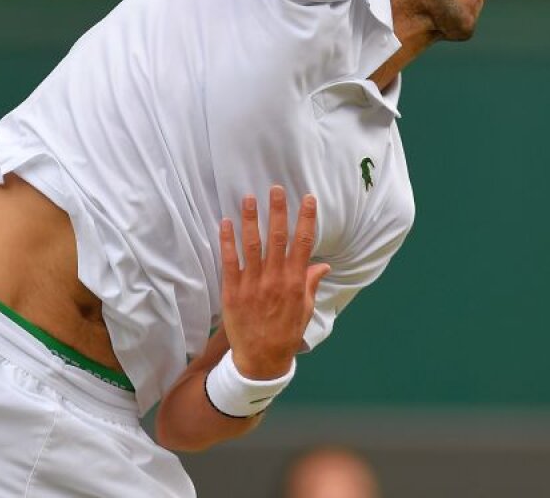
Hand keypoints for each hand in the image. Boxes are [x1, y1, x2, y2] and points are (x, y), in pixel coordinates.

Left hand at [219, 186, 329, 379]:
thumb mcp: (305, 309)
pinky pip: (230, 262)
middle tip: (276, 189)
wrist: (261, 360)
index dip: (306, 219)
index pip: (303, 244)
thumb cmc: (286, 333)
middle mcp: (275, 280)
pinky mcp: (232, 292)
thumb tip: (323, 264)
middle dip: (278, 211)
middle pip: (278, 239)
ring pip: (252, 246)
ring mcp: (253, 285)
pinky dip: (228, 241)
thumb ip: (311, 283)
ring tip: (249, 198)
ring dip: (251, 220)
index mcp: (295, 283)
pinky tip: (226, 223)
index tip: (309, 199)